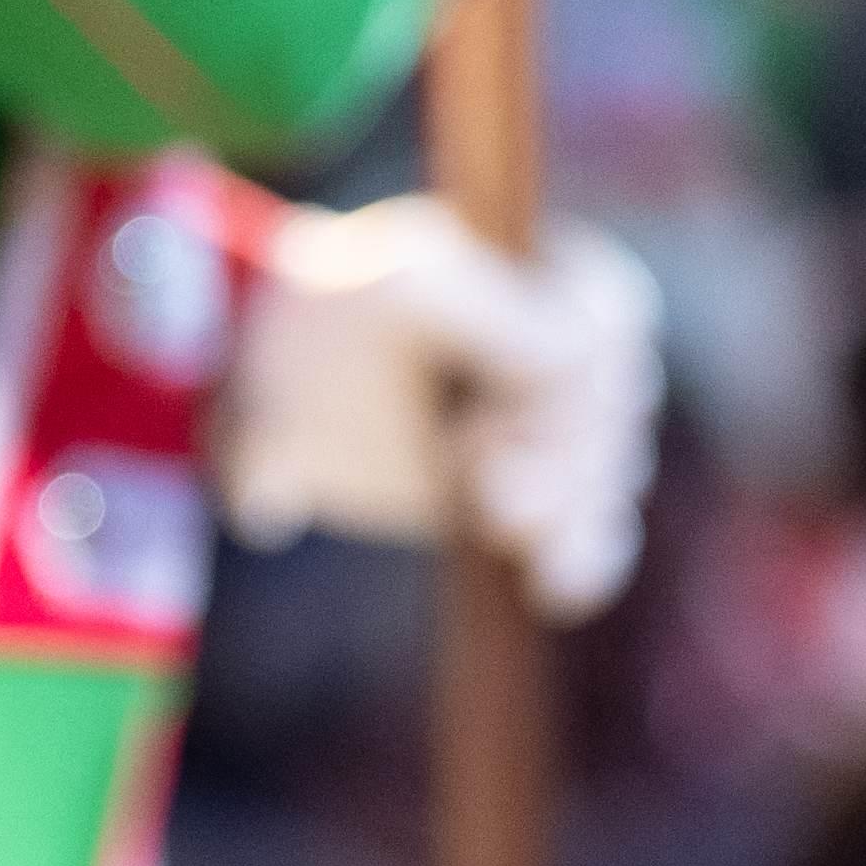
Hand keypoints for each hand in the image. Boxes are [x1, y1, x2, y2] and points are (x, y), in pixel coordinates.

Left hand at [219, 196, 663, 617]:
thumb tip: (577, 380)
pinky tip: (554, 589)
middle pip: (616, 412)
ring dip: (566, 508)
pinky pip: (586, 539)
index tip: (496, 416)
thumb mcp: (397, 286)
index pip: (613, 324)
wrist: (249, 380)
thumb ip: (496, 320)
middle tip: (487, 483)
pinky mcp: (520, 503)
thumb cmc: (321, 308)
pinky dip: (581, 564)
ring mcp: (546, 433)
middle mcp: (567, 353)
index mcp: (552, 276)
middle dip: (566, 454)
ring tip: (494, 516)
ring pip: (607, 479)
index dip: (577, 375)